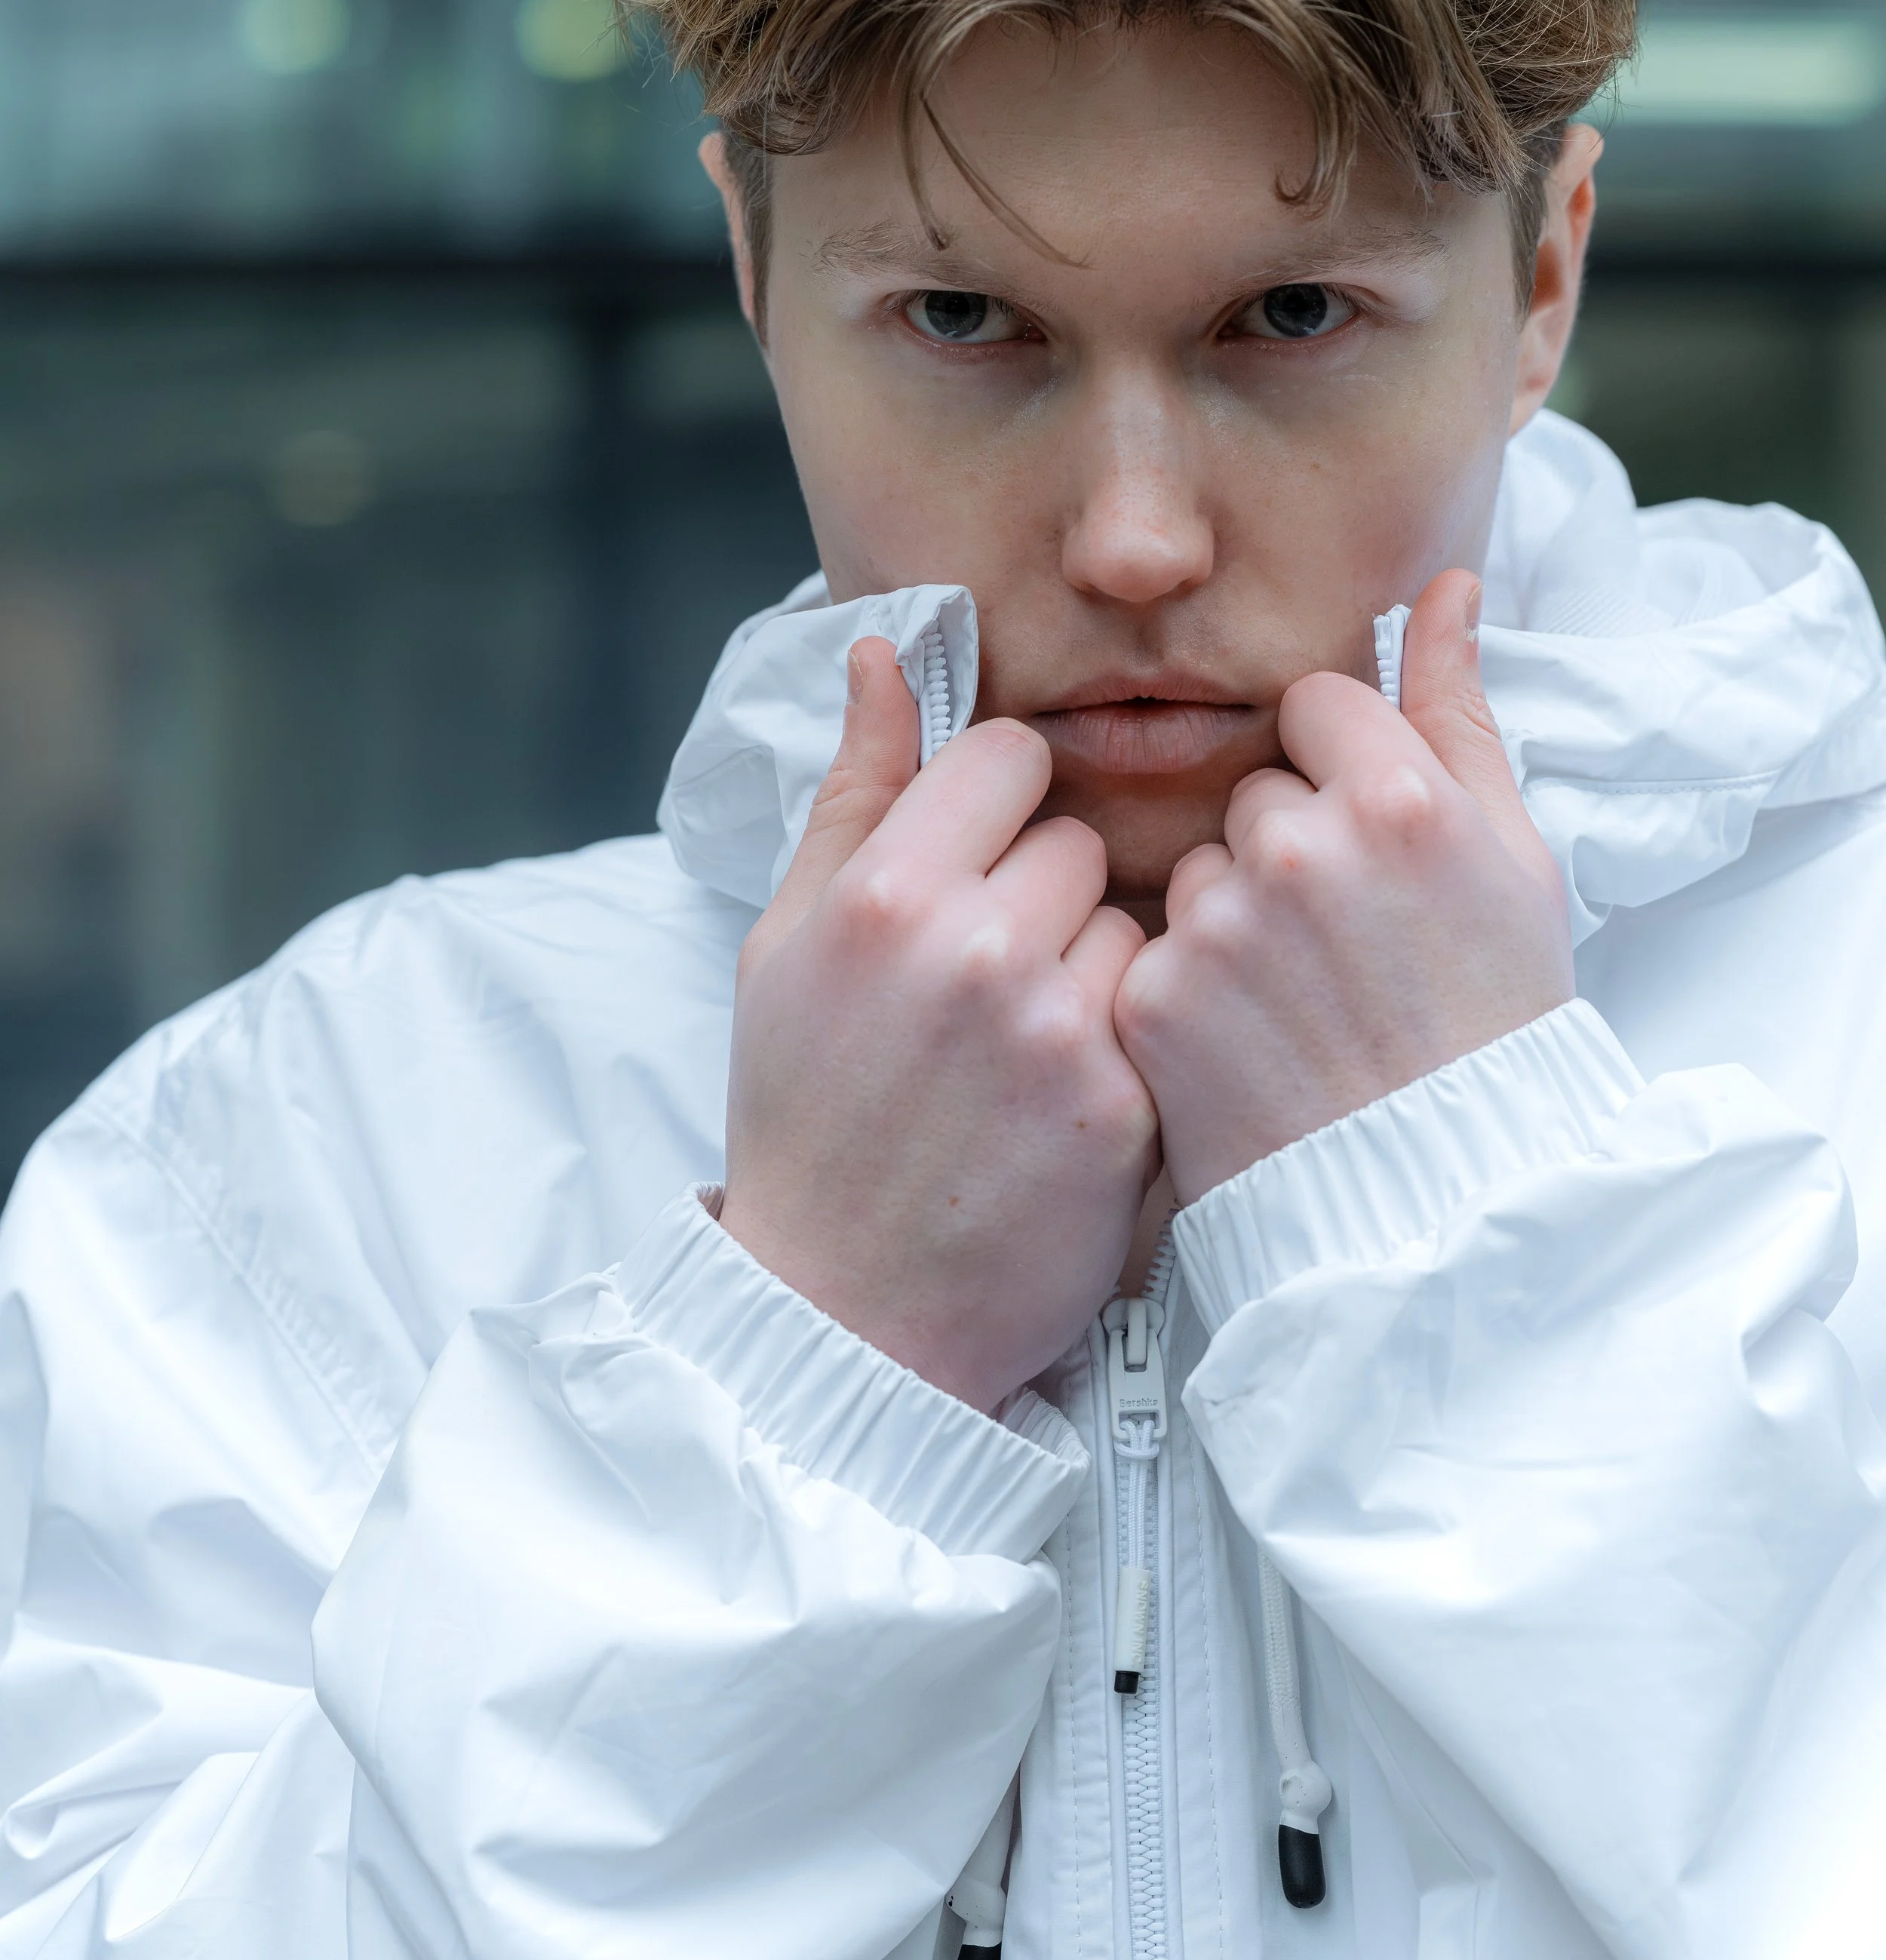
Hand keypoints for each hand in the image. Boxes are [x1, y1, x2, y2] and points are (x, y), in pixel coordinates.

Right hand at [720, 639, 1156, 1413]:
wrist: (842, 1306)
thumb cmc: (805, 1114)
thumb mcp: (785, 943)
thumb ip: (853, 790)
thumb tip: (883, 653)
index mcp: (885, 892)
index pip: (1009, 755)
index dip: (998, 805)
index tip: (979, 860)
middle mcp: (976, 948)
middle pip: (1078, 838)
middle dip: (1045, 889)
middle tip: (993, 974)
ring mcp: (1060, 1030)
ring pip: (1135, 919)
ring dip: (1095, 962)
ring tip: (1028, 1040)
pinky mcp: (1126, 1108)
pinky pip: (1161, 1011)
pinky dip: (1127, 1042)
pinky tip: (1065, 1094)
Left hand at [1115, 571, 1573, 1204]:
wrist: (1445, 1199)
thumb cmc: (1495, 1026)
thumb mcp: (1515, 860)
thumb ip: (1459, 712)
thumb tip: (1444, 589)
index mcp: (1397, 796)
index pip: (1314, 707)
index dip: (1338, 768)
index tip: (1365, 839)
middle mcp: (1299, 847)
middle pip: (1252, 791)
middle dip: (1285, 847)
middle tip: (1343, 944)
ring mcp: (1219, 927)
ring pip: (1198, 870)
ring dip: (1232, 916)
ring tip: (1299, 1003)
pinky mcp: (1156, 1001)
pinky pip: (1155, 948)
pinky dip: (1190, 990)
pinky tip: (1250, 1044)